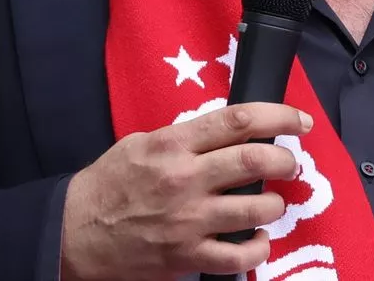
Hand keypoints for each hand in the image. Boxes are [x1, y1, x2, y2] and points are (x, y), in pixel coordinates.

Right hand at [59, 102, 312, 280]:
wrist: (73, 232)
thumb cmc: (108, 183)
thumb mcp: (143, 143)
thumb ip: (185, 137)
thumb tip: (229, 132)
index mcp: (174, 144)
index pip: (238, 120)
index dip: (279, 116)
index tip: (300, 121)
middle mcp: (185, 179)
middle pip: (254, 160)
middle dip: (286, 161)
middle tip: (292, 164)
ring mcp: (188, 221)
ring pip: (254, 209)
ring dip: (275, 204)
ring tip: (274, 202)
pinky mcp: (186, 256)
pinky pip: (237, 257)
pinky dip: (258, 249)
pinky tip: (259, 240)